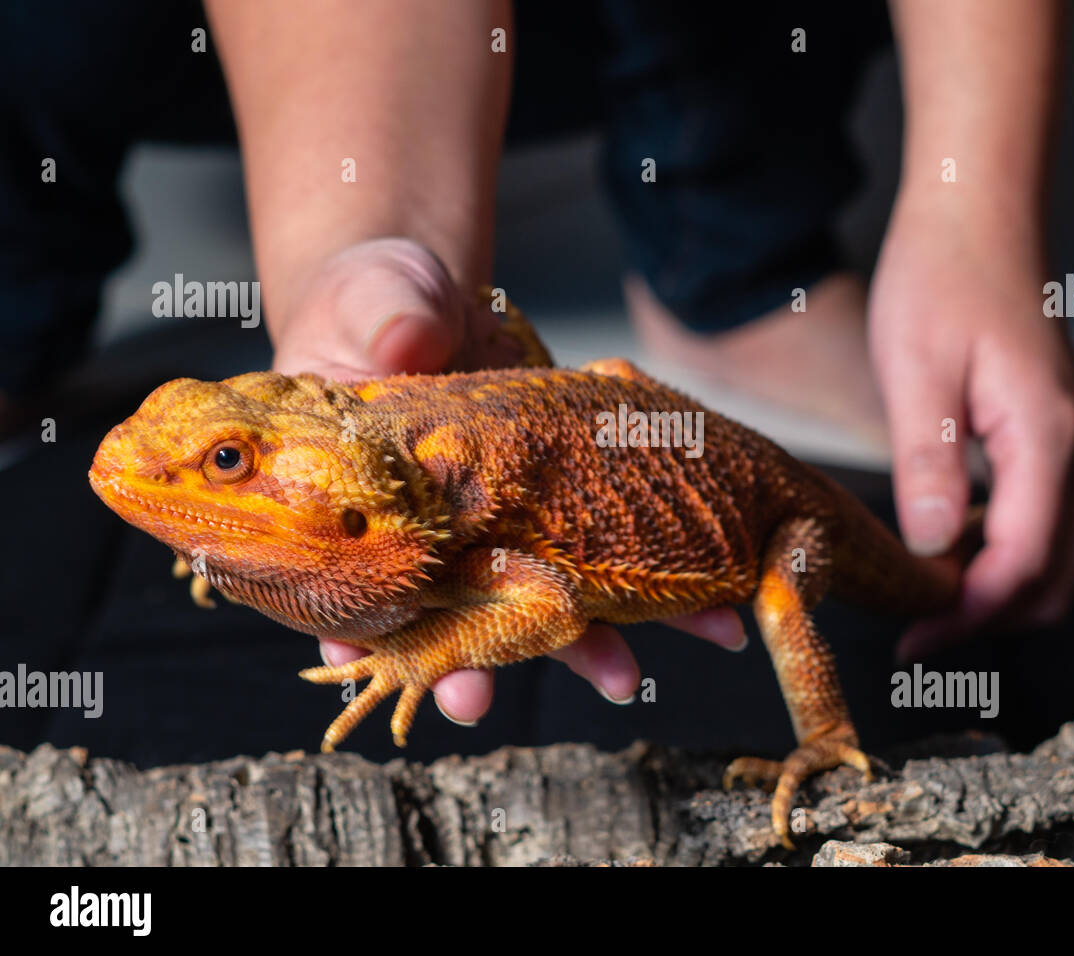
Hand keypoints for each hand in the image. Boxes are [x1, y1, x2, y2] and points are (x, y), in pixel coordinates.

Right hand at [272, 238, 748, 726]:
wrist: (443, 303)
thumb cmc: (382, 303)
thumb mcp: (376, 300)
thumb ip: (386, 317)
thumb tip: (404, 339)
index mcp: (368, 499)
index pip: (356, 576)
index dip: (366, 630)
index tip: (390, 662)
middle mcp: (438, 529)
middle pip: (450, 608)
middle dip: (470, 659)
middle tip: (474, 700)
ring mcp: (509, 525)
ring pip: (541, 596)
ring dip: (579, 641)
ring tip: (624, 677)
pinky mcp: (571, 506)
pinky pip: (614, 552)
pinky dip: (658, 587)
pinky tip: (707, 609)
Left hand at [868, 192, 1073, 661]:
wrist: (978, 213)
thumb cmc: (942, 276)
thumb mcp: (916, 371)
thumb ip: (929, 464)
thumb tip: (930, 550)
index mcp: (1046, 439)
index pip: (1021, 568)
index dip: (966, 618)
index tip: (910, 640)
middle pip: (1050, 579)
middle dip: (983, 618)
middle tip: (910, 628)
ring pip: (1050, 555)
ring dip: (990, 589)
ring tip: (915, 593)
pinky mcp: (1055, 437)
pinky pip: (1040, 520)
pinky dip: (997, 552)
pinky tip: (940, 544)